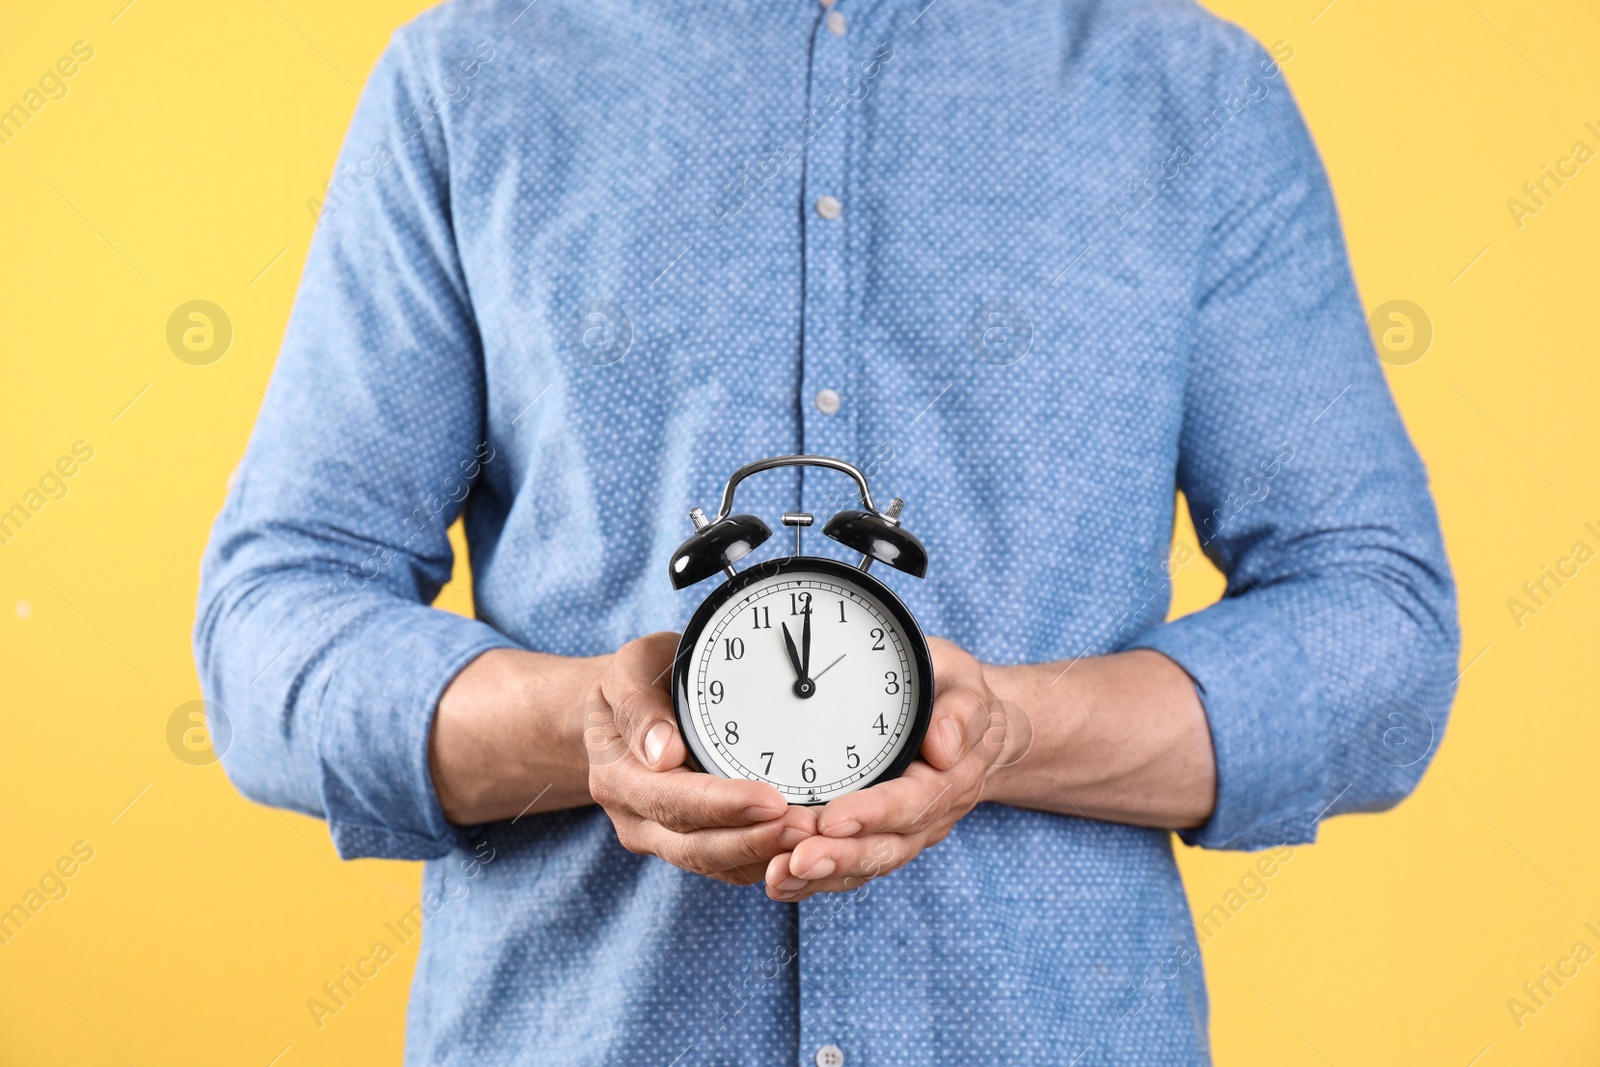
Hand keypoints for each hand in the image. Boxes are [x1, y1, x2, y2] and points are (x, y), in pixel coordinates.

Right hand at [588, 632, 817, 885]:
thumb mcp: (630, 670)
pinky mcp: (690, 844)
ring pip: (717, 864)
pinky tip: (804, 848)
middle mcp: (636, 818)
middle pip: (697, 846)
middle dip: (756, 841)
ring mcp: (661, 838)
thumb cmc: (638, 680)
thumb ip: (640, 704)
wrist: (622, 713)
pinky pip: (730, 865)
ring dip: (767, 856)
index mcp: (618, 776)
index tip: (771, 800)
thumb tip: (663, 750)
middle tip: (809, 827)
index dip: (723, 805)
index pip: (672, 800)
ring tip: (816, 838)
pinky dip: (767, 862)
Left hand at [763, 636, 1005, 900]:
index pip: (911, 803)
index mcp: (950, 777)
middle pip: (885, 847)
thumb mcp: (964, 682)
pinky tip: (780, 882)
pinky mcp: (879, 838)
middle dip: (839, 857)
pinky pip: (851, 867)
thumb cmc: (952, 693)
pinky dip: (816, 879)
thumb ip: (961, 710)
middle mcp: (929, 815)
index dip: (872, 815)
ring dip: (822, 875)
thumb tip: (944, 745)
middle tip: (796, 860)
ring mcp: (905, 832)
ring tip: (778, 877)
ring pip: (864, 864)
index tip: (831, 820)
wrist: (963, 723)